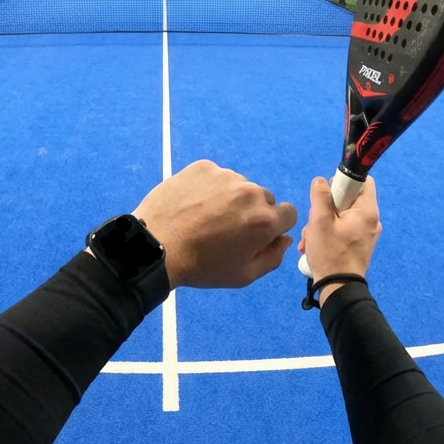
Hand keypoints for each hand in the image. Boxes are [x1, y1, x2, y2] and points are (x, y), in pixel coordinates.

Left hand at [133, 160, 296, 288]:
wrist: (156, 246)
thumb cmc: (201, 266)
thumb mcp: (243, 276)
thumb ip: (273, 257)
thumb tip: (285, 239)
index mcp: (265, 220)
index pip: (288, 213)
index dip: (274, 226)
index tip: (254, 235)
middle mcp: (251, 192)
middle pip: (264, 199)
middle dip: (252, 212)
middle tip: (226, 228)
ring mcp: (226, 176)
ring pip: (239, 186)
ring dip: (230, 198)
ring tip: (205, 217)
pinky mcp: (204, 167)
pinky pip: (216, 176)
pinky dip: (209, 188)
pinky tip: (193, 204)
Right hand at [298, 176, 380, 303]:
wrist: (339, 288)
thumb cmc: (330, 252)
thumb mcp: (319, 220)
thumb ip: (320, 196)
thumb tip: (321, 180)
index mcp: (367, 211)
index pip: (362, 181)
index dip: (342, 181)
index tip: (326, 193)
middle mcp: (371, 220)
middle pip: (347, 199)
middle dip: (325, 208)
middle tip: (312, 221)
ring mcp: (366, 234)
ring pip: (341, 216)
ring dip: (321, 224)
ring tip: (309, 240)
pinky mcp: (359, 245)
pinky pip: (343, 230)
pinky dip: (328, 234)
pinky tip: (314, 246)